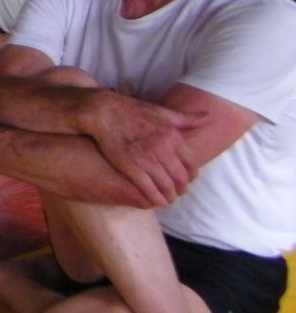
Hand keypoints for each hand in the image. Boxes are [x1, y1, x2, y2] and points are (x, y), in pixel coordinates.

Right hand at [81, 92, 200, 206]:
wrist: (103, 112)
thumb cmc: (132, 110)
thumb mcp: (163, 111)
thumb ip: (187, 118)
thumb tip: (208, 117)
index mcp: (173, 136)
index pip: (191, 164)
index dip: (191, 176)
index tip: (187, 180)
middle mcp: (163, 149)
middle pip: (181, 178)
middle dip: (181, 189)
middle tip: (178, 193)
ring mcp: (147, 160)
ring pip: (167, 187)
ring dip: (169, 196)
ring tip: (168, 199)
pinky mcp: (130, 168)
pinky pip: (149, 190)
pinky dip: (156, 198)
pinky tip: (157, 201)